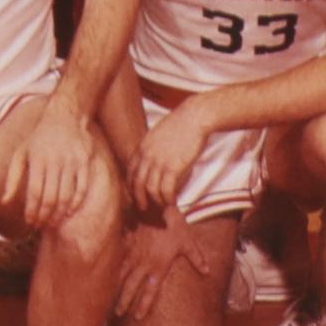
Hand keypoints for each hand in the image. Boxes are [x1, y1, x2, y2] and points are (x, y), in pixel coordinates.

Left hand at [5, 100, 105, 233]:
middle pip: (50, 198)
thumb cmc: (38, 138)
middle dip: (45, 216)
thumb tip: (4, 202)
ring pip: (66, 196)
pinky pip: (82, 189)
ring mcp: (71, 162)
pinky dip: (75, 204)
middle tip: (41, 225)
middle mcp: (55, 161)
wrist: (64, 116)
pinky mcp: (85, 162)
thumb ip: (13, 178)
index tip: (30, 222)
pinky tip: (68, 212)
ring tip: (53, 222)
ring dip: (59, 213)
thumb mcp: (21, 153)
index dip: (32, 211)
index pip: (34, 193)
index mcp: (37, 159)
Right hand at [113, 212, 198, 324]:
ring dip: (116, 290)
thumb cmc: (173, 222)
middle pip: (131, 287)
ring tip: (110, 300)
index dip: (144, 305)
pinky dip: (111, 271)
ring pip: (121, 276)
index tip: (138, 318)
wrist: (154, 204)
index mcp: (159, 265)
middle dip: (124, 302)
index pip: (150, 290)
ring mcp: (132, 254)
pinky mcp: (125, 244)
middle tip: (118, 314)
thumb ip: (196, 257)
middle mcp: (143, 263)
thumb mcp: (188, 240)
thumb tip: (207, 272)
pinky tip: (105, 278)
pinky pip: (117, 260)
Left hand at [129, 100, 215, 221]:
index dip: (131, 185)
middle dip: (139, 199)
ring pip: (151, 189)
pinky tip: (173, 202)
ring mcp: (159, 162)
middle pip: (137, 183)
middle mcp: (147, 156)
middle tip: (143, 208)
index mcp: (142, 147)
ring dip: (156, 201)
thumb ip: (152, 148)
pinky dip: (168, 199)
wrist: (195, 117)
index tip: (134, 194)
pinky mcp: (173, 167)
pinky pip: (166, 190)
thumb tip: (154, 161)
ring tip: (162, 205)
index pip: (130, 171)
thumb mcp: (158, 134)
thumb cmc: (181, 124)